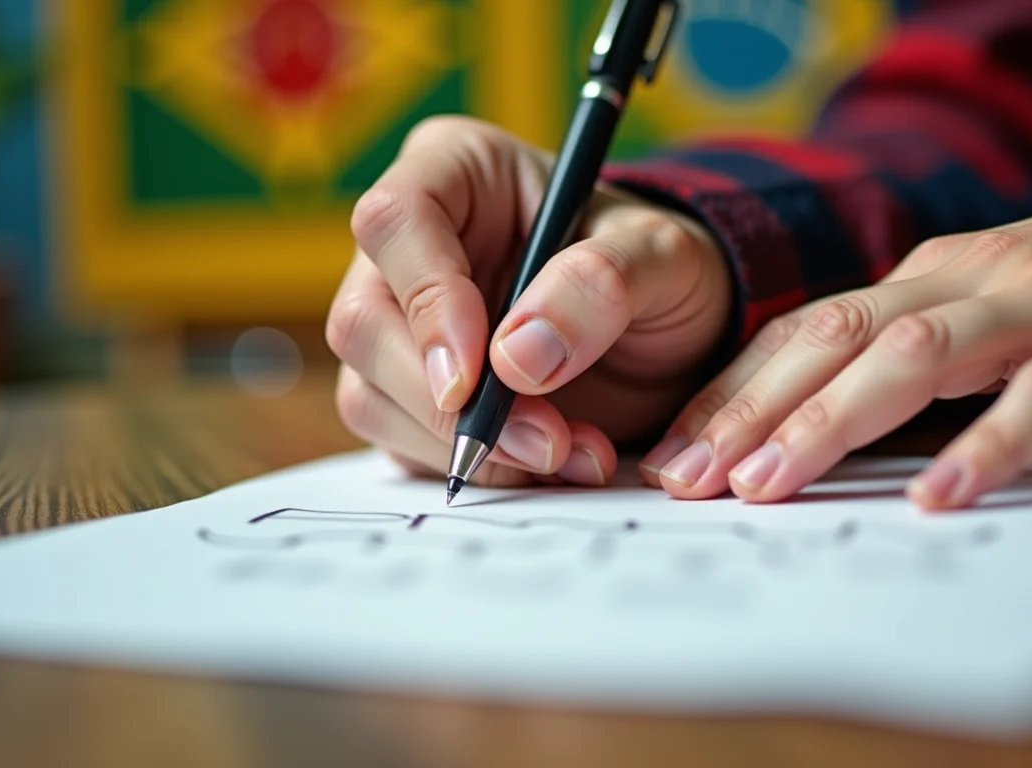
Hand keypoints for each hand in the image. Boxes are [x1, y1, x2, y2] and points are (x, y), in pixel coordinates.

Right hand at [327, 117, 730, 486]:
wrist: (668, 333)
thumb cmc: (657, 268)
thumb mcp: (664, 256)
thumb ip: (602, 283)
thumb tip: (518, 356)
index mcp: (456, 171)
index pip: (394, 219)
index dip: (426, 298)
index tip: (480, 372)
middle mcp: (409, 247)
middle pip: (363, 322)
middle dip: (448, 401)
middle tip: (546, 440)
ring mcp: (399, 325)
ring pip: (370, 394)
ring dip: (468, 446)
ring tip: (571, 453)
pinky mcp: (409, 395)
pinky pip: (404, 445)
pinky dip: (479, 469)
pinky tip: (553, 463)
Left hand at [644, 173, 1031, 508]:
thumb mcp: (977, 306)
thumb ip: (907, 353)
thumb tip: (812, 426)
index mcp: (922, 276)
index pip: (804, 328)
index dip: (731, 388)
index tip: (672, 450)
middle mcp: (964, 279)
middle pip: (834, 336)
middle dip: (750, 406)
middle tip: (687, 477)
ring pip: (915, 356)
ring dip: (830, 420)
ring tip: (768, 483)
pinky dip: (985, 445)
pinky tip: (934, 496)